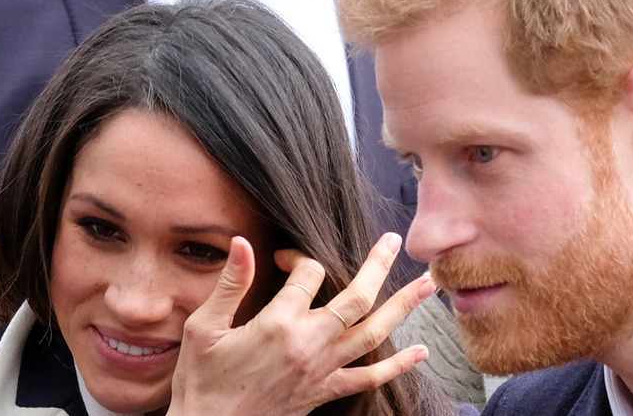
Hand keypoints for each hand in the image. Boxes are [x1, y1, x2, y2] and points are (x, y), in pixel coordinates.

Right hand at [168, 233, 435, 415]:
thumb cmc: (202, 382)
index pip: (306, 274)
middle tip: (393, 241)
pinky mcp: (325, 391)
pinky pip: (369, 379)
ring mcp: (322, 369)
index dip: (298, 257)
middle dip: (378, 266)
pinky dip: (397, 366)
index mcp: (278, 323)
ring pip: (373, 334)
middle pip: (356, 298)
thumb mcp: (204, 329)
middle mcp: (309, 343)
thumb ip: (230, 284)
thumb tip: (244, 243)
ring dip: (403, 307)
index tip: (285, 258)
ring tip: (429, 285)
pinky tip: (421, 353)